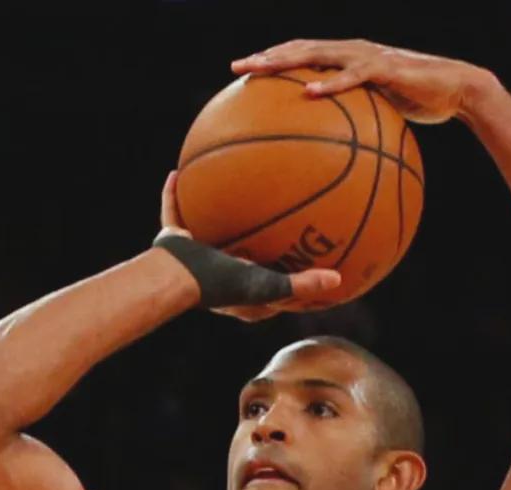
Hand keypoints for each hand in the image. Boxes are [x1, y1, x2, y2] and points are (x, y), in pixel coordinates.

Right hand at [159, 171, 339, 320]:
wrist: (177, 279)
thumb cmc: (223, 284)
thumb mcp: (270, 285)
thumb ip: (302, 284)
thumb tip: (338, 280)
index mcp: (244, 296)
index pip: (274, 288)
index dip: (292, 279)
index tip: (311, 263)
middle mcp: (219, 278)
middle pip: (242, 254)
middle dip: (257, 239)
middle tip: (278, 220)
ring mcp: (194, 259)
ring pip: (207, 229)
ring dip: (218, 212)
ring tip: (230, 188)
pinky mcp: (172, 242)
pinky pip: (174, 212)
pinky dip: (175, 194)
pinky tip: (178, 172)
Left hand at [231, 39, 493, 124]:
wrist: (456, 90)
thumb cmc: (418, 104)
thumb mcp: (381, 116)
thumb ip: (356, 124)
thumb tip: (333, 154)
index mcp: (346, 60)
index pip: (301, 56)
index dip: (272, 62)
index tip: (242, 75)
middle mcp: (351, 51)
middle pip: (300, 49)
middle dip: (266, 58)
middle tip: (236, 68)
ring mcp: (367, 56)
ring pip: (318, 53)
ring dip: (286, 61)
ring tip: (259, 71)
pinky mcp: (386, 68)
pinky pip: (353, 76)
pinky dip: (330, 84)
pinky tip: (308, 93)